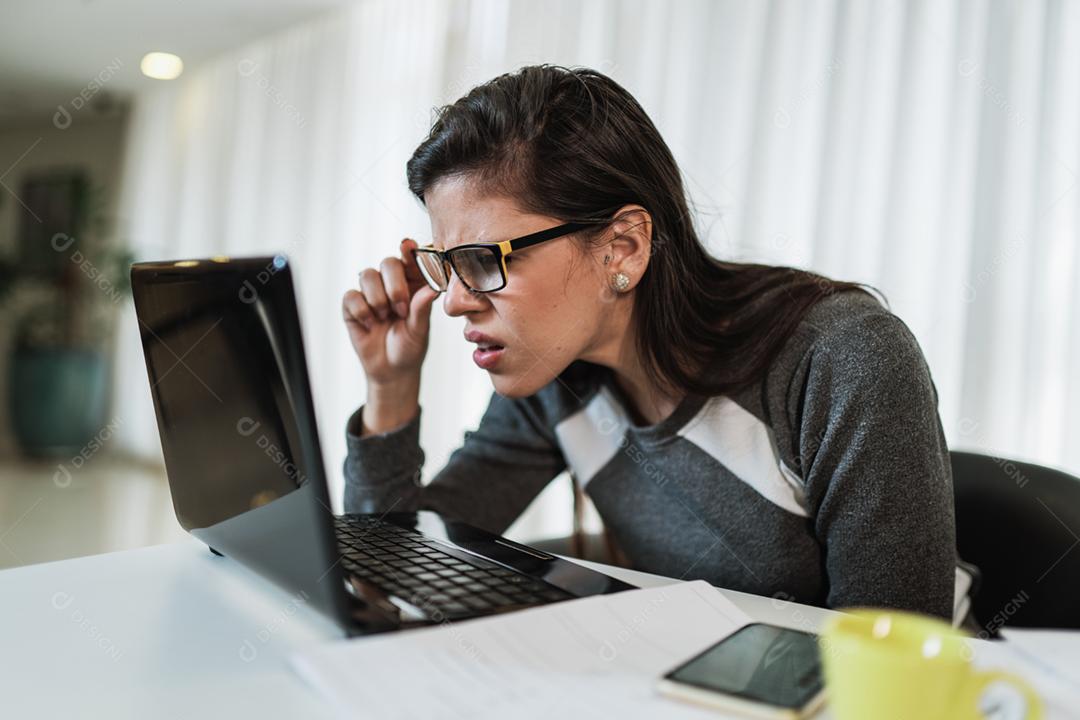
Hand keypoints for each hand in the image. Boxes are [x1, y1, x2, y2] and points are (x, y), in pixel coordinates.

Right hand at [343, 238, 438, 387]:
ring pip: (366, 275)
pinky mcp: (352, 306)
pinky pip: (351, 295)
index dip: (409, 250)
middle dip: (394, 284)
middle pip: (388, 263)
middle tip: (401, 309)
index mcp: (413, 284)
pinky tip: (370, 325)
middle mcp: (391, 284)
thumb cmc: (410, 347)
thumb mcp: (420, 330)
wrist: (391, 370)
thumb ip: (422, 309)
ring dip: (378, 299)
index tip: (407, 245)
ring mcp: (371, 293)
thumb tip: (432, 288)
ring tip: (385, 318)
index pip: (410, 260)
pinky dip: (362, 310)